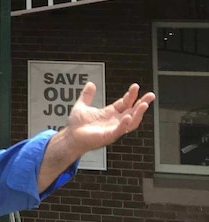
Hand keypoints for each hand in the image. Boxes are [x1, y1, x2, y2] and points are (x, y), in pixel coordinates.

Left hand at [37, 82, 154, 191]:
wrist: (70, 137)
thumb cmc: (76, 125)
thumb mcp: (82, 106)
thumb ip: (87, 95)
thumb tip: (91, 84)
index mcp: (110, 113)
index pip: (125, 103)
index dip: (131, 95)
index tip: (135, 86)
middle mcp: (114, 121)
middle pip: (132, 111)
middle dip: (142, 103)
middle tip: (150, 95)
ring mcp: (113, 129)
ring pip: (131, 122)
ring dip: (138, 114)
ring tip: (144, 104)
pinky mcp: (108, 136)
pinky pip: (119, 131)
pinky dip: (124, 124)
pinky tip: (128, 117)